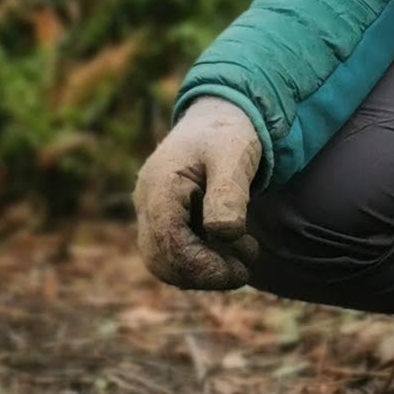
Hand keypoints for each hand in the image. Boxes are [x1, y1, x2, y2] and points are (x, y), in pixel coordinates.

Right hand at [134, 99, 263, 290]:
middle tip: (243, 270)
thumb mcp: (234, 156)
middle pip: (159, 260)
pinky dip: (202, 260)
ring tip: (245, 252)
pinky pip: (173, 253)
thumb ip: (228, 194)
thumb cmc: (228, 135)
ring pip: (164, 262)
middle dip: (202, 274)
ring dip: (203, 270)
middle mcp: (147, 202)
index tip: (237, 271)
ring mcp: (152, 212)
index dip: (200, 265)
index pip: (167, 242)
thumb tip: (222, 233)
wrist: (218, 118)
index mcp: (160, 185)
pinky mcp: (163, 220)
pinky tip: (234, 246)